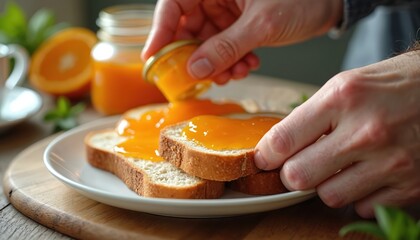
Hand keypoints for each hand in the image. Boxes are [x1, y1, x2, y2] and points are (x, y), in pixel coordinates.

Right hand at [141, 0, 341, 83]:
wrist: (330, 2)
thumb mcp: (260, 24)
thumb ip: (225, 47)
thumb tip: (194, 69)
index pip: (173, 5)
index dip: (160, 32)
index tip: (154, 59)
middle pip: (188, 27)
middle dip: (197, 56)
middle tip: (206, 76)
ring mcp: (227, 8)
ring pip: (206, 41)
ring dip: (218, 62)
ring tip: (236, 72)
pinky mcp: (238, 22)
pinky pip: (224, 45)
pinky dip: (232, 59)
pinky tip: (248, 64)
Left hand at [255, 50, 419, 217]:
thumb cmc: (389, 85)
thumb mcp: (344, 86)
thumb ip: (310, 117)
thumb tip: (278, 148)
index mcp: (342, 98)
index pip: (283, 140)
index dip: (266, 155)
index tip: (264, 159)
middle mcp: (366, 130)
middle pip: (299, 177)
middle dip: (292, 174)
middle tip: (299, 165)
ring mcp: (390, 160)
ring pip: (329, 196)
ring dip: (326, 185)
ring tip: (337, 167)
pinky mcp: (410, 183)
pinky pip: (364, 206)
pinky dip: (358, 195)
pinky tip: (365, 175)